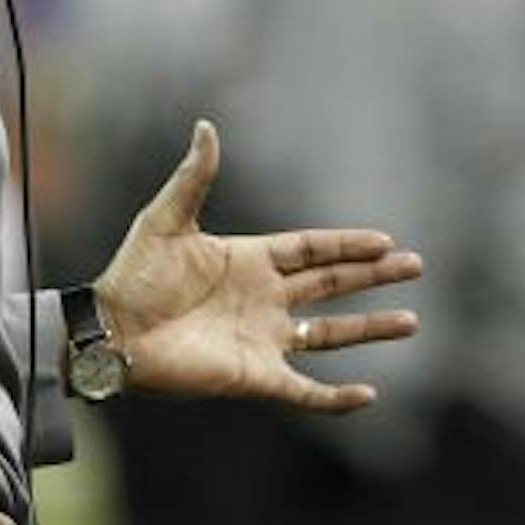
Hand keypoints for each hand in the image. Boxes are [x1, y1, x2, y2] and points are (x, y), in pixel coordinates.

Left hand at [94, 120, 423, 411]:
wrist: (109, 334)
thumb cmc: (132, 276)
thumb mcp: (165, 219)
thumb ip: (194, 177)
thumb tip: (206, 126)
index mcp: (250, 260)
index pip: (312, 249)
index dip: (347, 245)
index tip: (385, 240)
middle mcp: (264, 300)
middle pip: (332, 285)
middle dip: (374, 277)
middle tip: (415, 266)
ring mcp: (263, 340)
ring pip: (330, 336)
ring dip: (370, 329)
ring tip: (411, 322)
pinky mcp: (254, 377)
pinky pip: (304, 392)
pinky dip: (335, 397)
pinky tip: (368, 394)